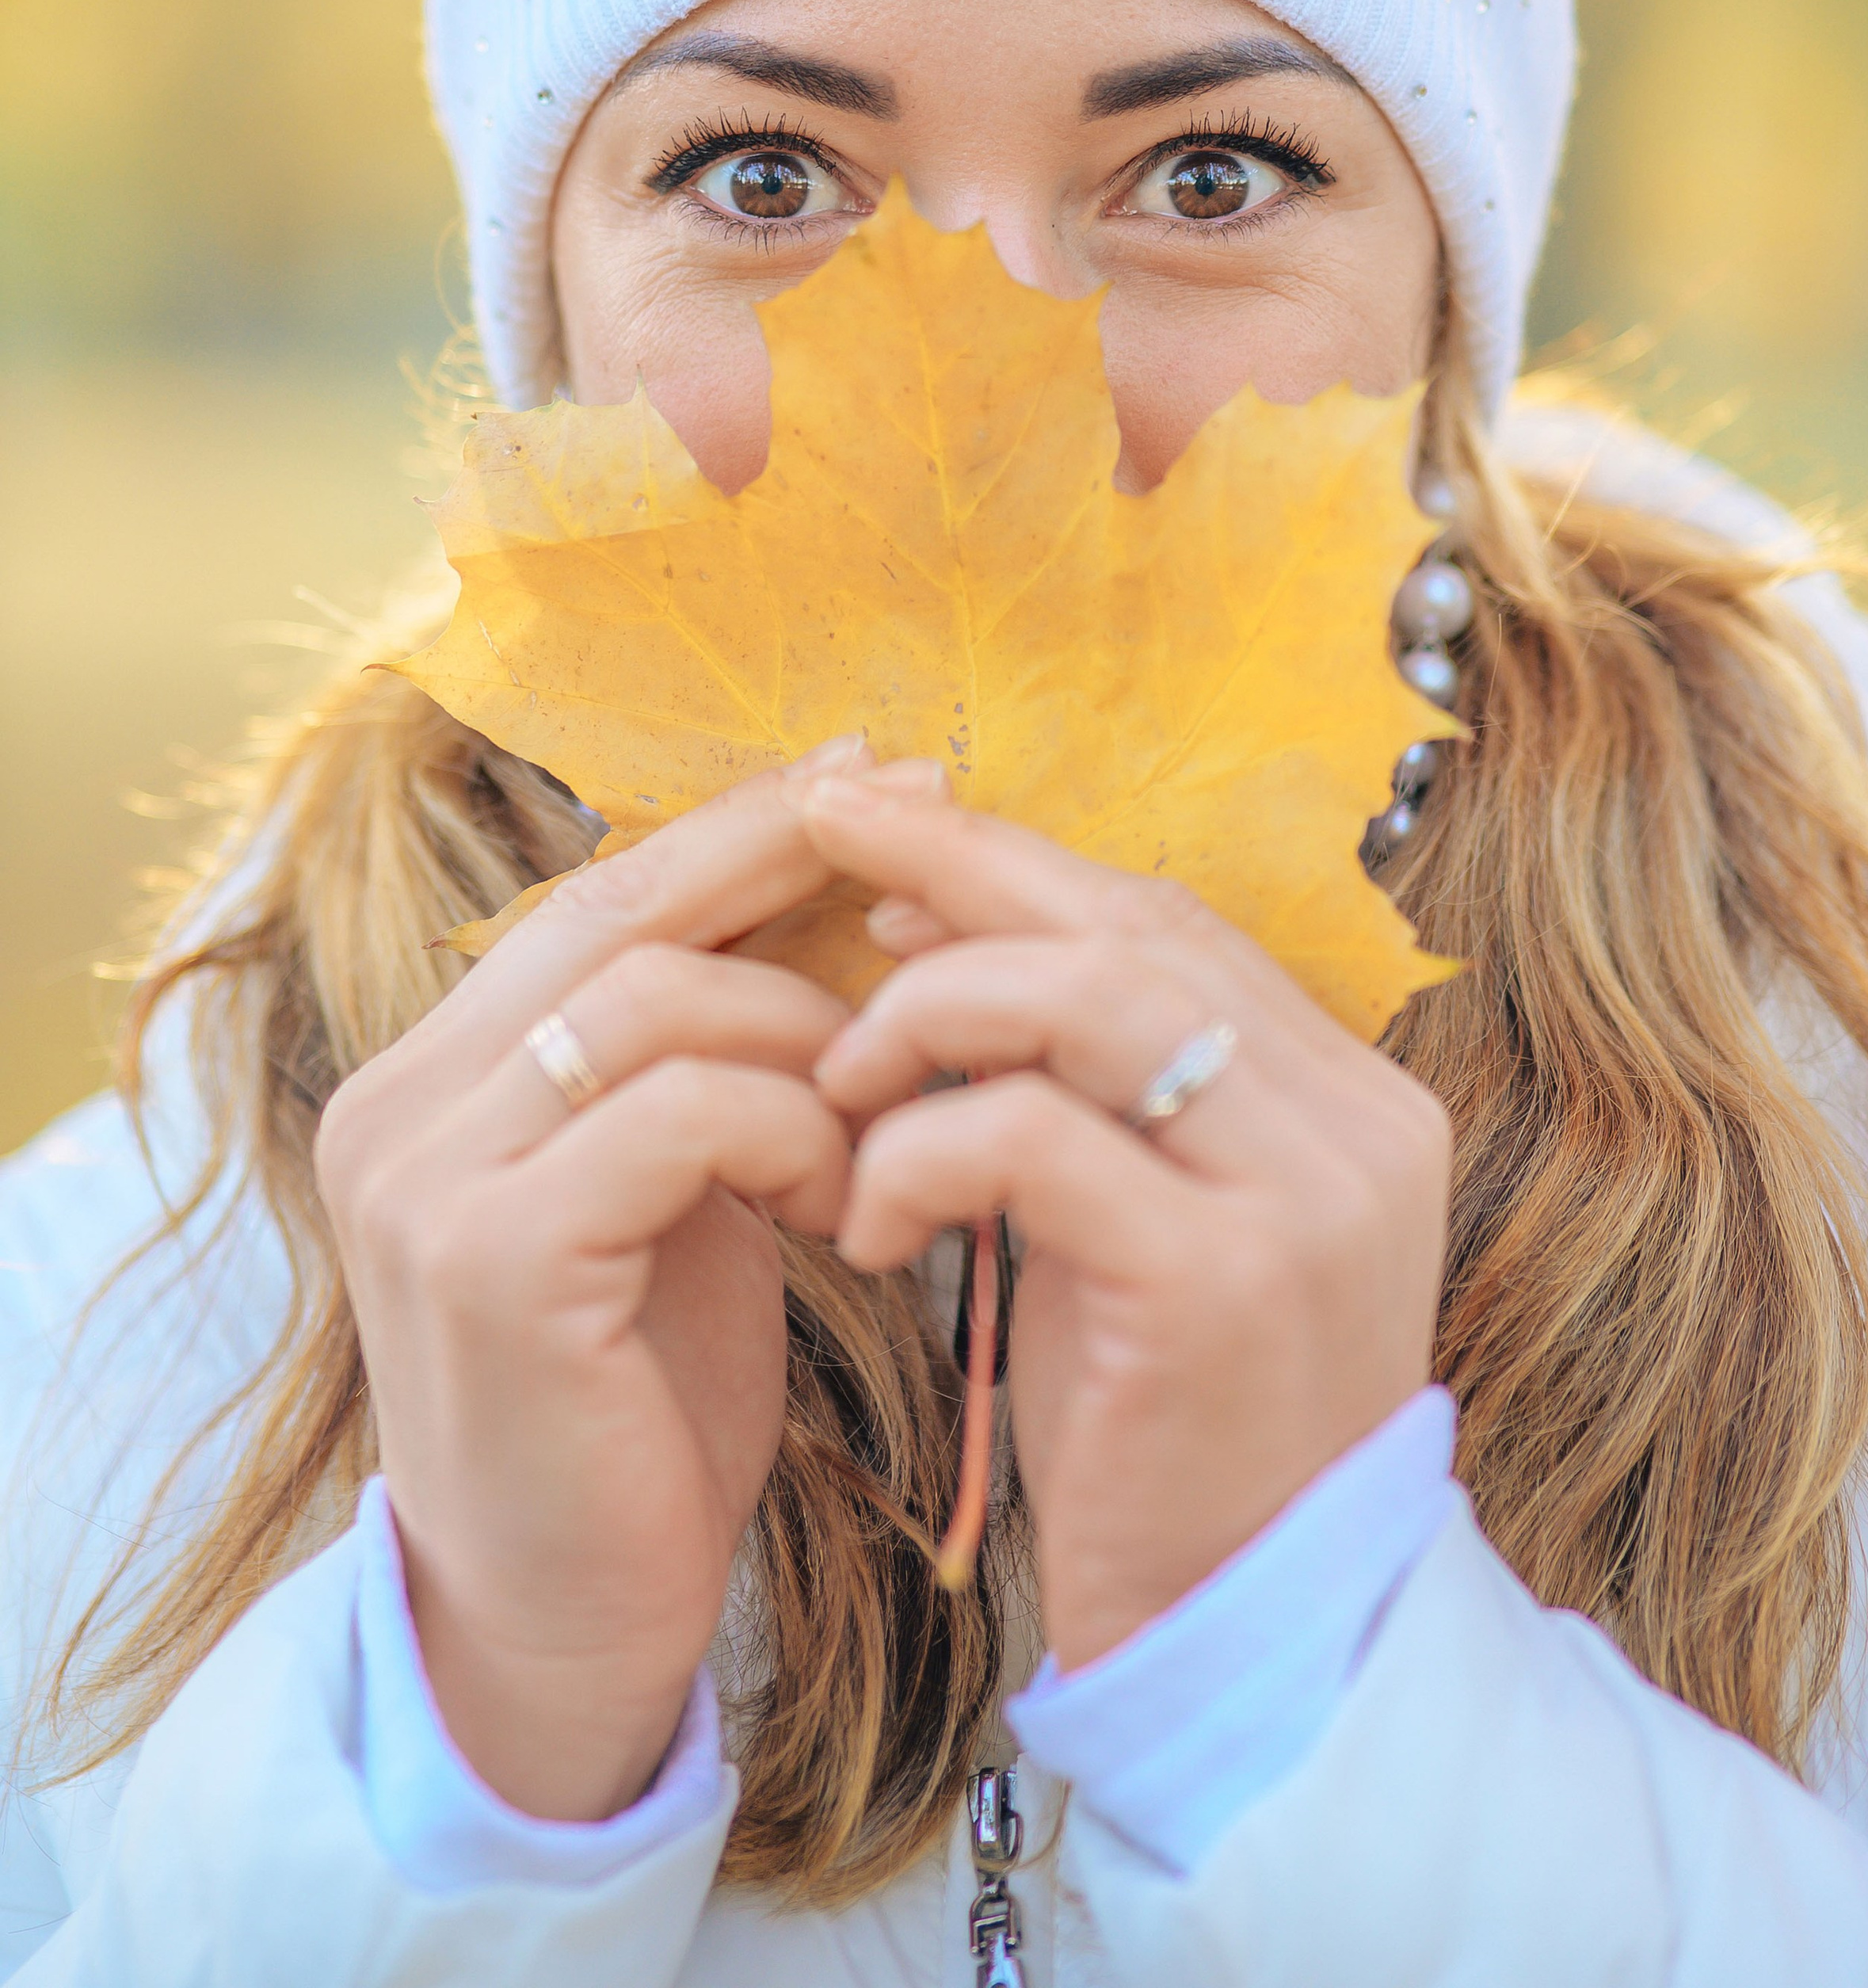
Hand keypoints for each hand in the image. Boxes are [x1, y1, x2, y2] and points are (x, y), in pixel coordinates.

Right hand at [315, 746, 919, 1820]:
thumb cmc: (639, 1405)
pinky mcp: (491, 1259)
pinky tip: (838, 1203)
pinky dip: (790, 1130)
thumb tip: (824, 886)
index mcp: (432, 1076)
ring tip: (876, 1122)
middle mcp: (396, 1104)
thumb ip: (698, 1060)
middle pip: (615, 914)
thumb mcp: (671, 1194)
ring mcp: (426, 1179)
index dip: (739, 827)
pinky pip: (681, 1113)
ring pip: (653, 1001)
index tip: (883, 775)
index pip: (596, 897)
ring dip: (806, 1039)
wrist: (570, 1625)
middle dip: (786, 859)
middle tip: (939, 835)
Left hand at [805, 784, 1451, 1672]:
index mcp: (1349, 1099)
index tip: (886, 854)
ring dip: (931, 1010)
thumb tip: (933, 933)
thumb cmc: (1164, 1434)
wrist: (1247, 1653)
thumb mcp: (1135, 1229)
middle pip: (1134, 928)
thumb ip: (1082, 1087)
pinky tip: (869, 1214)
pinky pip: (1035, 1139)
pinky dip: (923, 1147)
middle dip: (961, 874)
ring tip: (839, 1079)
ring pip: (1093, 997)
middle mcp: (1356, 1128)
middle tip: (821, 845)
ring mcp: (1306, 1201)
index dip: (1019, 869)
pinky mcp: (1221, 1284)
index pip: (1170, 920)